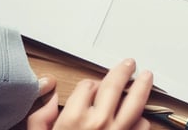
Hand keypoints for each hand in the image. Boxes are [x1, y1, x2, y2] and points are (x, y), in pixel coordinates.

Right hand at [27, 58, 152, 129]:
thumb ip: (40, 116)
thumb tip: (48, 92)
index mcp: (73, 118)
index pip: (87, 86)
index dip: (89, 85)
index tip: (92, 87)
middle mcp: (98, 123)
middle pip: (113, 86)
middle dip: (122, 72)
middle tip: (129, 64)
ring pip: (134, 102)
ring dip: (142, 87)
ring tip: (147, 77)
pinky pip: (142, 127)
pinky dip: (143, 120)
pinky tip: (142, 116)